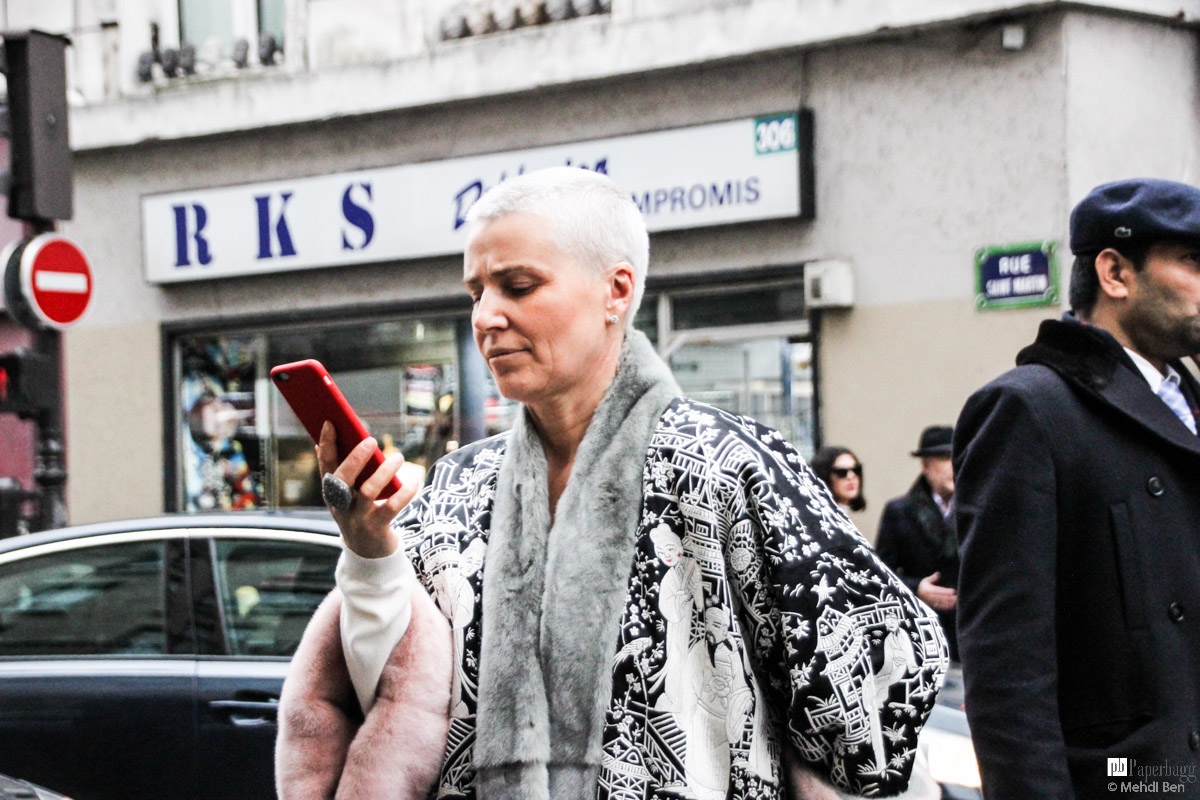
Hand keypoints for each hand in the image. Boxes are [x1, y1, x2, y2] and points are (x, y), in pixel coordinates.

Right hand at [317, 421, 418, 558]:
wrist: (367, 552)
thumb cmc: (359, 511)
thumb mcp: (347, 493)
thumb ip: (343, 470)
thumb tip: (329, 441)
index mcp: (331, 492)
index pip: (325, 465)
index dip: (326, 444)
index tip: (331, 422)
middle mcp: (341, 505)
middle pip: (342, 479)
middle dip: (356, 458)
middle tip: (371, 440)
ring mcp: (358, 517)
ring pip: (368, 491)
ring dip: (385, 471)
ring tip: (398, 457)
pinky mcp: (377, 527)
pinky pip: (392, 507)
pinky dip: (405, 492)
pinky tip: (414, 480)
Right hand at [917, 572, 957, 611]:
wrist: (917, 595)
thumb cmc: (923, 586)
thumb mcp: (926, 580)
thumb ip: (933, 577)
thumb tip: (938, 573)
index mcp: (927, 590)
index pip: (938, 590)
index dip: (946, 591)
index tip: (953, 591)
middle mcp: (929, 597)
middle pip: (941, 598)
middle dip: (949, 598)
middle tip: (957, 597)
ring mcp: (931, 603)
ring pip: (942, 603)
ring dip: (949, 602)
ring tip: (956, 600)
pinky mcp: (933, 607)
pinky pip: (941, 607)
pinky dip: (947, 607)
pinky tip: (953, 605)